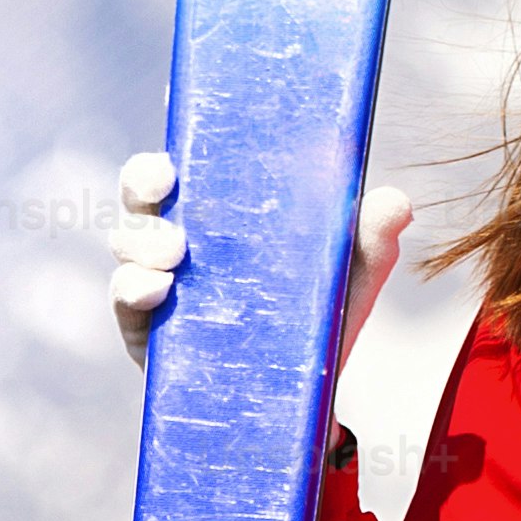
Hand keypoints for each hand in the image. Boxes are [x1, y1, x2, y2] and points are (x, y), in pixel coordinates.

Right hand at [107, 156, 413, 372]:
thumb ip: (372, 237)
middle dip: (144, 180)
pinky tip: (157, 288)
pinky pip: (124, 299)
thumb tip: (397, 202)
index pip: (189, 163)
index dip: (178, 137)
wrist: (306, 399)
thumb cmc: (323, 318)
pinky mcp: (146, 330)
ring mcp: (158, 282)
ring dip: (141, 239)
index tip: (176, 121)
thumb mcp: (353, 273)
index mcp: (225, 211)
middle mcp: (182, 238)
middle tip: (166, 183)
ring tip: (173, 253)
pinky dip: (132, 287)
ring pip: (127, 242)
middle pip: (142, 194)